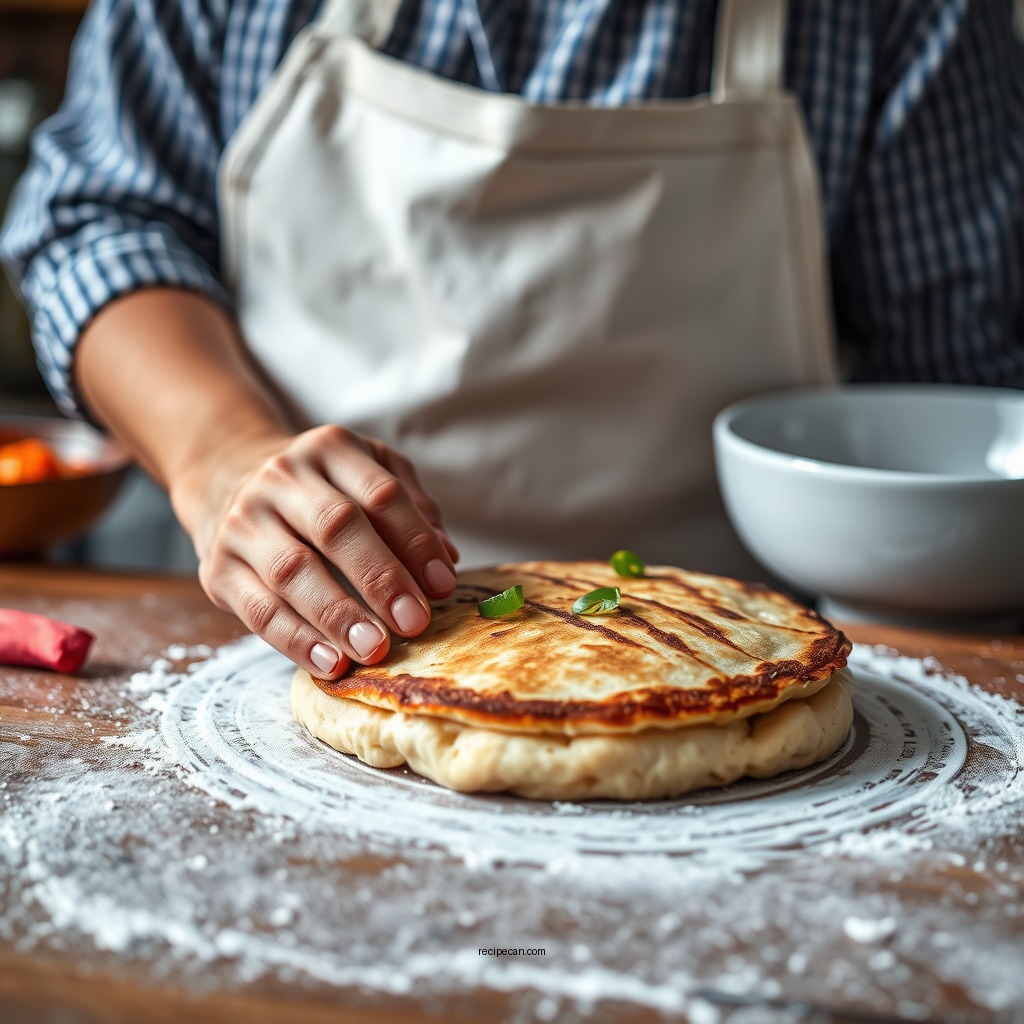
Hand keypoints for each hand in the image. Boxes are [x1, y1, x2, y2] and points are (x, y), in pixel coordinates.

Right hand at [172, 424, 458, 678]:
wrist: (227, 478)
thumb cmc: (321, 489)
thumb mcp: (368, 474)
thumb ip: (411, 510)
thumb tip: (445, 560)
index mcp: (330, 449)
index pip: (380, 494)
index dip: (416, 541)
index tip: (443, 585)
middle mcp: (282, 478)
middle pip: (336, 527)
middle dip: (379, 577)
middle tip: (414, 621)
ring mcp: (244, 522)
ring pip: (293, 571)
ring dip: (337, 615)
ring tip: (373, 648)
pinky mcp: (218, 568)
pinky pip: (259, 610)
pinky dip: (297, 640)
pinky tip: (331, 663)